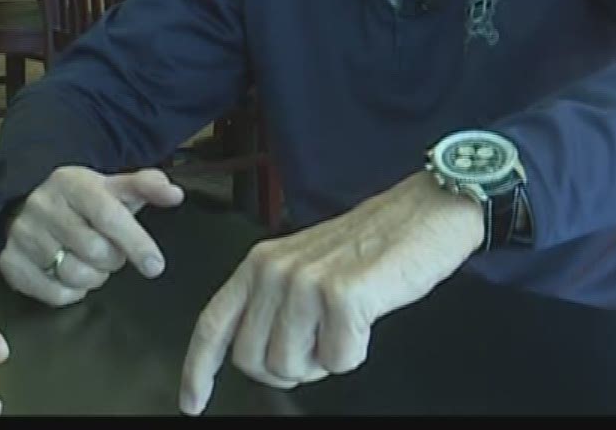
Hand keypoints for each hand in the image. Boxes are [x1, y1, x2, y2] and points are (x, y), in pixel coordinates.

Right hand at [0, 166, 184, 306]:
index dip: (136, 243)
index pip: (109, 216)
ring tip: (91, 263)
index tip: (155, 266)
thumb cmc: (83, 200)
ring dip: (93, 277)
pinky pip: (52, 293)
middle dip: (113, 259)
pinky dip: (70, 292)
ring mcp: (22, 234)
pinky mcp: (9, 261)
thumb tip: (175, 194)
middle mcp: (42, 205)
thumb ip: (146, 186)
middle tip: (111, 254)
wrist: (29, 202)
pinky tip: (70, 275)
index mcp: (71, 182)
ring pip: (73, 274)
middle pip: (94, 251)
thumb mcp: (113, 187)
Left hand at [179, 172, 481, 413]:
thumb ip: (273, 305)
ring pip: (292, 367)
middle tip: (317, 346)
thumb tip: (262, 357)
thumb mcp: (304, 267)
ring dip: (323, 360)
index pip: (213, 324)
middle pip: (253, 360)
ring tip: (343, 325)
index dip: (198, 370)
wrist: (423, 214)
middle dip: (287, 369)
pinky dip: (356, 352)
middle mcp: (274, 270)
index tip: (192, 401)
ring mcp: (305, 282)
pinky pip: (338, 361)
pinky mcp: (341, 296)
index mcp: (259, 264)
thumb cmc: (370, 244)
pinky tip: (364, 320)